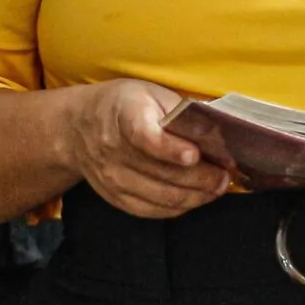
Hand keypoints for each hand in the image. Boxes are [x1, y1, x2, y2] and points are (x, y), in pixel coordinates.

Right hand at [62, 79, 228, 219]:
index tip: (194, 155)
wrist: (78, 127)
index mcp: (123, 116)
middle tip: (225, 176)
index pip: (145, 137)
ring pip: (161, 196)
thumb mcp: (150, 93)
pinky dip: (179, 207)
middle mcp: (113, 150)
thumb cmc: (124, 105)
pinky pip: (151, 210)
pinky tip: (196, 198)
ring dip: (196, 196)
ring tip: (218, 187)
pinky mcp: (115, 197)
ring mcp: (112, 178)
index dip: (170, 149)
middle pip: (161, 173)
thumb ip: (181, 112)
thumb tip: (217, 133)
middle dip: (201, 177)